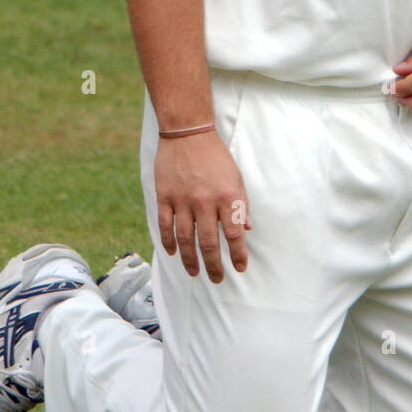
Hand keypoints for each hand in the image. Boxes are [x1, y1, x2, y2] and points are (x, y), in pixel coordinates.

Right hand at [155, 130, 251, 282]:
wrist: (188, 132)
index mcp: (227, 196)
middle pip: (209, 243)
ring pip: (186, 239)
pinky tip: (173, 252)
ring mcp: (183, 200)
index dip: (238, 254)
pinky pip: (165, 225)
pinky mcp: (165, 196)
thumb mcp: (236, 177)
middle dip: (214, 265)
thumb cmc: (216, 156)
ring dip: (190, 259)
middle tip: (216, 279)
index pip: (234, 234)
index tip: (240, 267)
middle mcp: (205, 201)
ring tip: (194, 272)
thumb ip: (241, 204)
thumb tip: (246, 228)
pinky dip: (169, 242)